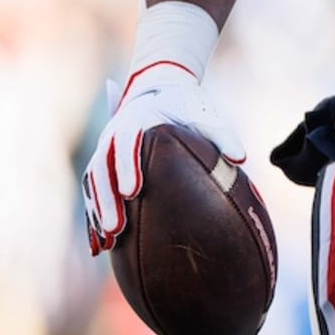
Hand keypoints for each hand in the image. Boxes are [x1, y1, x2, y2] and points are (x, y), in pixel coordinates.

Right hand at [81, 61, 244, 254]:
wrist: (159, 87)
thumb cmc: (184, 105)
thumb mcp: (204, 114)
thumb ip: (221, 135)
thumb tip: (241, 159)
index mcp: (137, 120)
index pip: (126, 142)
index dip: (127, 167)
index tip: (133, 191)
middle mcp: (113, 134)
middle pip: (102, 168)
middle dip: (107, 199)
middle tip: (117, 228)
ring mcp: (104, 149)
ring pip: (93, 183)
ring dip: (99, 212)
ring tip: (108, 242)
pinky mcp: (102, 163)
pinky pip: (93, 192)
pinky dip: (95, 216)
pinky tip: (100, 246)